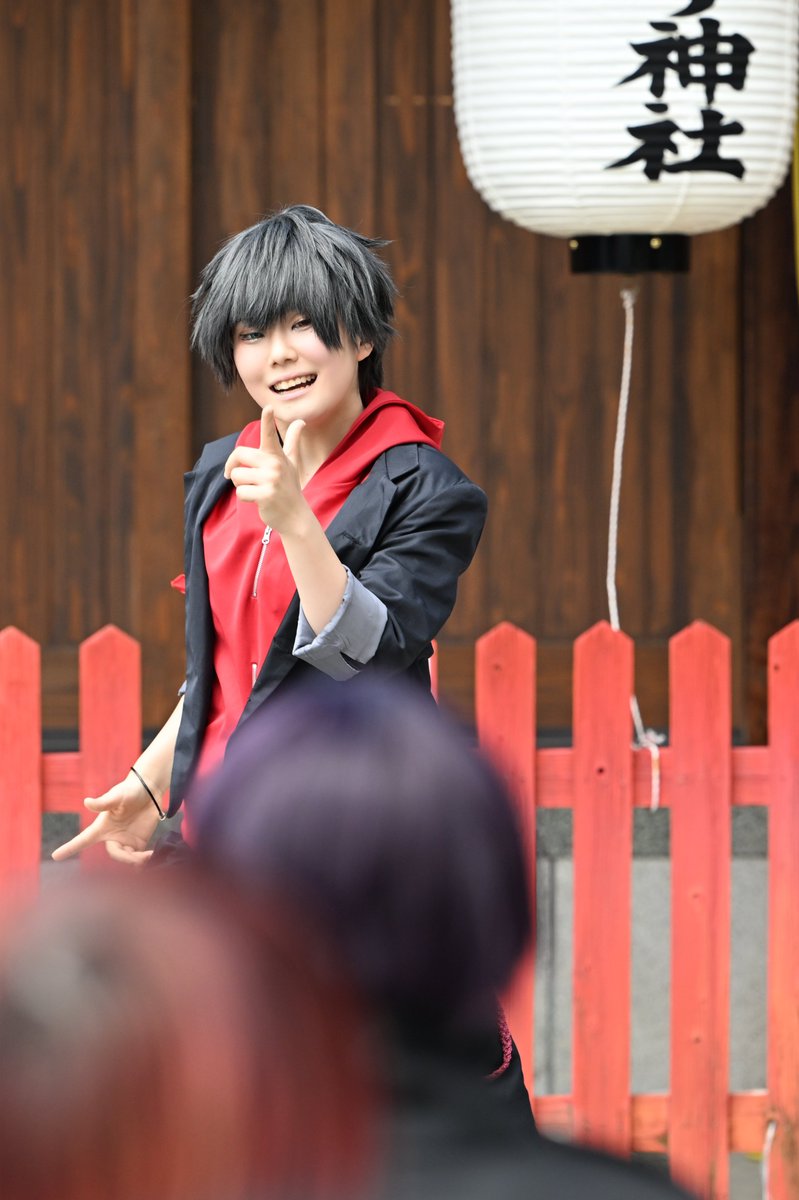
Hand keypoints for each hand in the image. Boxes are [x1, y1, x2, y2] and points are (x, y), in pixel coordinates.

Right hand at [50, 773, 161, 865]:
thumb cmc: (129, 790)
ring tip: (148, 856)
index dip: (69, 848)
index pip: (83, 840)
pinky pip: (138, 858)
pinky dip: (144, 861)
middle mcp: (112, 836)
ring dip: (136, 861)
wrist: (150, 790)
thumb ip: (104, 803)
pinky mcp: (139, 843)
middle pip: (114, 855)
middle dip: (126, 859)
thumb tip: (86, 802)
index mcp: (102, 827)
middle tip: (140, 858)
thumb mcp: (117, 796)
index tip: (55, 856)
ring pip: (127, 860)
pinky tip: (152, 857)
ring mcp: (125, 841)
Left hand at [224, 406, 306, 532]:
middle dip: (232, 467)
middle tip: (238, 475)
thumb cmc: (289, 486)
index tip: (269, 407)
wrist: (296, 515)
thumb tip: (301, 422)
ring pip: (236, 476)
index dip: (268, 420)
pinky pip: (240, 493)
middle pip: (239, 455)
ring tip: (255, 489)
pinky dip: (245, 498)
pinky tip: (258, 500)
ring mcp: (271, 480)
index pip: (271, 434)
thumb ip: (293, 441)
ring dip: (240, 485)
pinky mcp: (266, 495)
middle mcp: (275, 465)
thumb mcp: (291, 462)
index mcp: (277, 455)